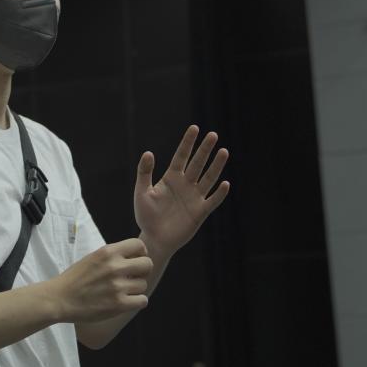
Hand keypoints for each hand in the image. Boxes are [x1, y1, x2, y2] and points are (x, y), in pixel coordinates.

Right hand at [49, 238, 153, 322]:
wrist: (60, 298)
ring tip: (123, 291)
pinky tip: (126, 301)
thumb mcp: (93, 257)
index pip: (139, 246)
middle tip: (133, 277)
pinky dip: (136, 301)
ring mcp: (117, 286)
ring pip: (144, 284)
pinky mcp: (119, 304)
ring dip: (136, 288)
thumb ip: (112, 256)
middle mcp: (114, 267)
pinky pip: (142, 300)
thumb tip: (133, 257)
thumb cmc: (75, 279)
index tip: (136, 260)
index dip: (141, 253)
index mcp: (107, 252)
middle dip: (143, 271)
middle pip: (147, 264)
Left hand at [134, 125, 229, 254]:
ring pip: (208, 178)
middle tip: (213, 135)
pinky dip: (218, 194)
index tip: (195, 128)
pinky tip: (224, 184)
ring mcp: (194, 198)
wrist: (154, 238)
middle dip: (205, 149)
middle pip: (198, 163)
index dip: (188, 143)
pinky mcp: (200, 212)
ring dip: (216, 166)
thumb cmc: (146, 216)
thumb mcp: (142, 192)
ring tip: (224, 151)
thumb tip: (148, 152)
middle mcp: (185, 185)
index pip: (181, 156)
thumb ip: (144, 173)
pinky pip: (212, 201)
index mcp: (171, 178)